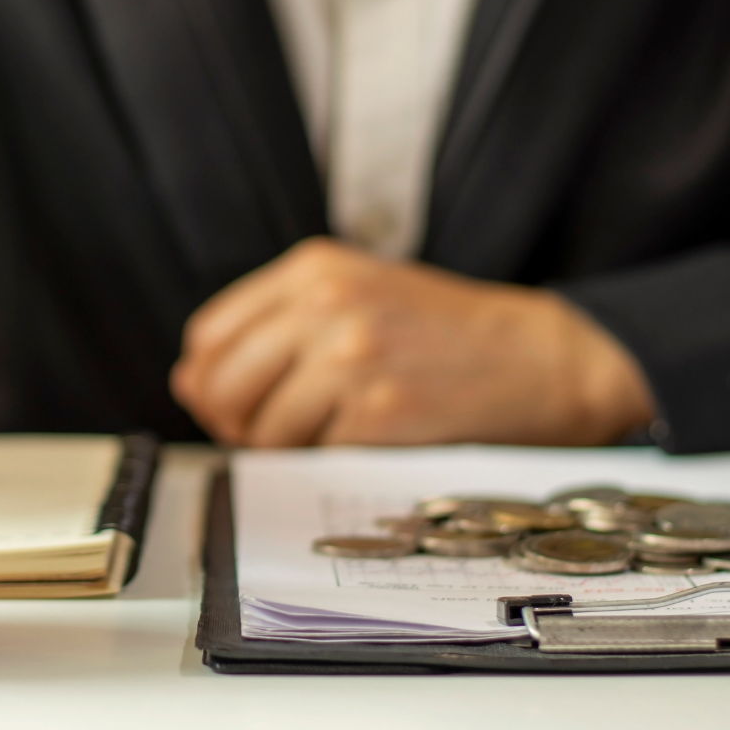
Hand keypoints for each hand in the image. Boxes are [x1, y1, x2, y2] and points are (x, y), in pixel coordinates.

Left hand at [170, 238, 654, 447]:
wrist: (540, 358)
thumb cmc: (440, 334)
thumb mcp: (352, 299)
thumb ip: (270, 331)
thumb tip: (189, 383)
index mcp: (311, 268)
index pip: (209, 335)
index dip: (211, 380)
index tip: (237, 400)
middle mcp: (325, 303)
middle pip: (222, 383)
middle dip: (236, 422)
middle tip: (274, 433)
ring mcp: (351, 357)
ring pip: (261, 429)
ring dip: (282, 450)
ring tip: (328, 435)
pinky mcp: (378, 411)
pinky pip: (311, 456)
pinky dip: (325, 462)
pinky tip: (361, 443)